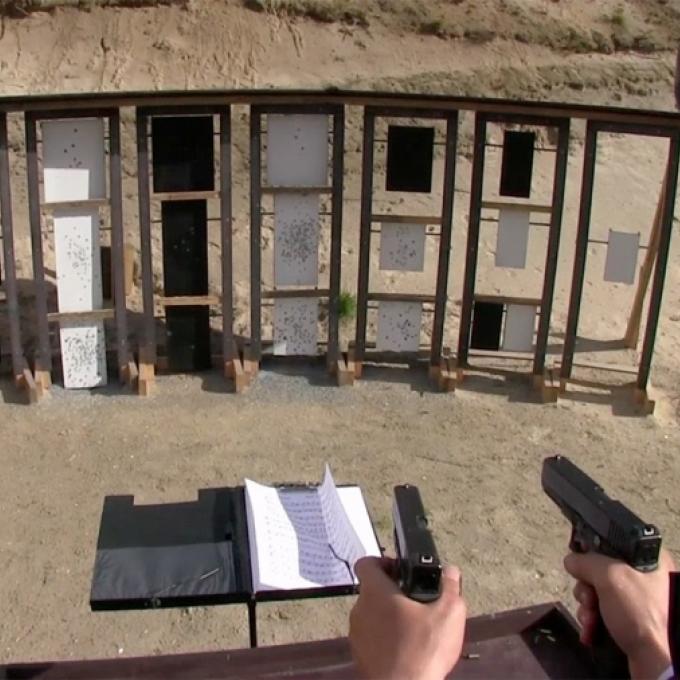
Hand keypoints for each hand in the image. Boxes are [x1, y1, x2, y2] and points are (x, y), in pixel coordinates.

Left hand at [349, 556, 465, 679]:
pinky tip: (405, 647)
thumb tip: (450, 571)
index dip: (383, 562)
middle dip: (392, 592)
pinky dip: (384, 637)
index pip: (367, 563)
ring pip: (371, 614)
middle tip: (415, 601)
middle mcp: (360, 608)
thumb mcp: (448, 613)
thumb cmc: (423, 650)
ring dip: (388, 616)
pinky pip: (371, 637)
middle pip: (372, 589)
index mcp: (376, 591)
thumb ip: (449, 587)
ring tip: (413, 627)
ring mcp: (356, 634)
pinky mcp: (360, 655)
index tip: (402, 571)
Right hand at [564, 549, 673, 679]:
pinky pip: (605, 614)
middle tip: (590, 597)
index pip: (612, 544)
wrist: (657, 661)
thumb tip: (572, 561)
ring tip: (592, 619)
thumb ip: (587, 562)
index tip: (583, 564)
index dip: (594, 553)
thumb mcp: (609, 577)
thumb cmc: (644, 616)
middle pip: (601, 572)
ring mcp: (641, 602)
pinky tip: (592, 629)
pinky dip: (594, 621)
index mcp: (649, 558)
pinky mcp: (634, 623)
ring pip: (600, 595)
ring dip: (588, 607)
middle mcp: (647, 578)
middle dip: (587, 588)